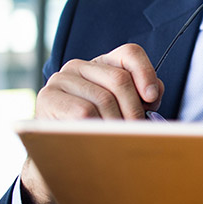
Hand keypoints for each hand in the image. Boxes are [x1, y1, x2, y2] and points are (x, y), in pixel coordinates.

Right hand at [21, 44, 163, 203]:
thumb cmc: (97, 129)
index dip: (146, 73)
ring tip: (118, 139)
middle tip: (136, 131)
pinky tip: (99, 138)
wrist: (58, 150)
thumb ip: (142, 97)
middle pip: (120, 79)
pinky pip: (84, 111)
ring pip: (104, 98)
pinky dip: (98, 128)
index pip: (130, 53)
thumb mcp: (123, 110)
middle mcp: (79, 66)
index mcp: (102, 64)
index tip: (152, 99)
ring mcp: (61, 79)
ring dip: (116, 123)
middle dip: (134, 109)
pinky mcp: (48, 98)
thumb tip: (154, 94)